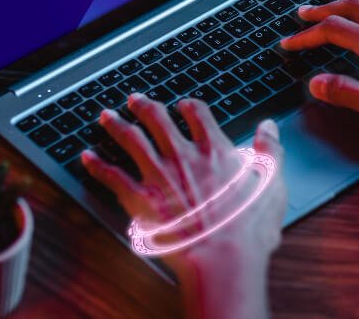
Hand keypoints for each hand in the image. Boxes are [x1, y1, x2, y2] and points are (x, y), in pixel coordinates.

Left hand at [81, 94, 285, 315]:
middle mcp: (182, 155)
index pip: (197, 114)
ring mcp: (157, 175)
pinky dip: (97, 165)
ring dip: (116, 124)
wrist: (222, 259)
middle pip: (157, 118)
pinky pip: (111, 176)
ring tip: (106, 115)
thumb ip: (270, 151)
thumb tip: (268, 128)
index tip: (183, 105)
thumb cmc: (248, 229)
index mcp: (214, 150)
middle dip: (144, 106)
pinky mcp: (138, 199)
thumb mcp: (271, 184)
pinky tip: (87, 157)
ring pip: (130, 139)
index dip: (188, 106)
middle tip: (135, 99)